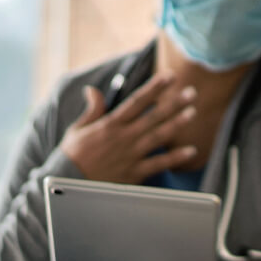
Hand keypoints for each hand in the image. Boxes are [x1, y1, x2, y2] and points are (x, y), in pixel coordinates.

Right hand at [59, 73, 198, 183]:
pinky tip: (191, 150)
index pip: (137, 101)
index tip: (170, 76)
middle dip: (173, 103)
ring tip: (192, 112)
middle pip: (153, 117)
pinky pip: (158, 164)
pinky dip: (175, 158)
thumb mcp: (77, 129)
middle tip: (191, 92)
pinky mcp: (133, 173)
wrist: (67, 184)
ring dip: (177, 124)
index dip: (155, 88)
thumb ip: (91, 110)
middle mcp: (123, 137)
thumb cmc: (72, 156)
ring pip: (158, 136)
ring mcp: (130, 155)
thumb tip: (92, 89)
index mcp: (110, 124)